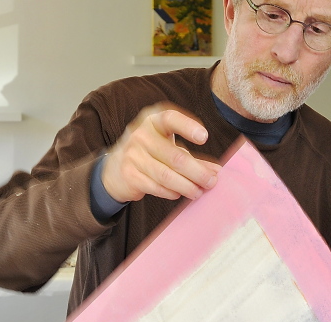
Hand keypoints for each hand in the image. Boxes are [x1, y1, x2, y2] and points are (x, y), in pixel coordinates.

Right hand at [101, 104, 220, 202]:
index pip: (170, 118)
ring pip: (166, 175)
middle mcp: (141, 135)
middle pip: (175, 156)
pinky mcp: (130, 175)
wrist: (114, 168)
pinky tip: (179, 194)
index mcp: (153, 120)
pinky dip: (171, 192)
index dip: (187, 126)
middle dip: (197, 172)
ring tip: (199, 192)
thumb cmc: (149, 153)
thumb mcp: (167, 146)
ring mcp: (133, 155)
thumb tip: (216, 171)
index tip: (204, 137)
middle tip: (211, 181)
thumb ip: (192, 157)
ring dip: (186, 186)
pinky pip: (156, 186)